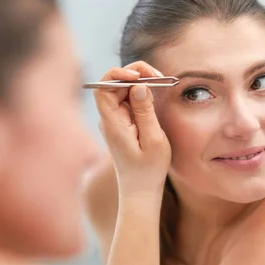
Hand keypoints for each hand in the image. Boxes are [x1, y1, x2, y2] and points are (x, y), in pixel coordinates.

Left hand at [93, 61, 170, 196]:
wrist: (140, 191)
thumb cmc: (148, 169)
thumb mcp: (153, 140)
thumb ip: (145, 111)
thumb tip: (139, 86)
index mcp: (112, 122)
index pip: (103, 87)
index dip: (118, 74)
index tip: (138, 76)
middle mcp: (109, 118)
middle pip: (113, 84)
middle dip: (135, 74)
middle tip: (160, 78)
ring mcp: (115, 120)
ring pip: (122, 90)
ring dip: (140, 83)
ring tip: (161, 84)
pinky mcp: (123, 123)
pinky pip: (128, 100)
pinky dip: (141, 93)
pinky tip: (155, 96)